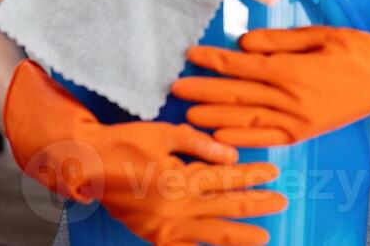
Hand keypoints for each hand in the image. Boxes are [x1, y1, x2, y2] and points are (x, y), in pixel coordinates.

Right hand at [3, 59, 285, 244]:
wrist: (87, 167)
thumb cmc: (126, 142)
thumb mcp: (165, 133)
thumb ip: (200, 145)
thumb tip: (231, 156)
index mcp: (180, 178)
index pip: (227, 177)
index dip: (254, 175)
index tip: (275, 171)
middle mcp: (176, 207)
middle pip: (228, 206)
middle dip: (258, 204)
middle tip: (282, 201)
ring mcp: (165, 226)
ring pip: (213, 234)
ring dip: (242, 235)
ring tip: (264, 235)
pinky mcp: (154, 237)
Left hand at [169, 20, 369, 146]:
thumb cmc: (357, 51)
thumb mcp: (321, 34)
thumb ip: (280, 41)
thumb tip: (243, 43)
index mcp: (294, 70)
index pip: (243, 66)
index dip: (214, 61)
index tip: (190, 55)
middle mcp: (292, 99)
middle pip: (238, 95)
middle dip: (204, 91)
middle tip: (175, 87)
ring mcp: (297, 120)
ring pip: (247, 119)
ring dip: (215, 118)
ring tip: (187, 115)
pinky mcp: (304, 133)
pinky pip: (267, 139)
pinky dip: (242, 140)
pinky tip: (222, 138)